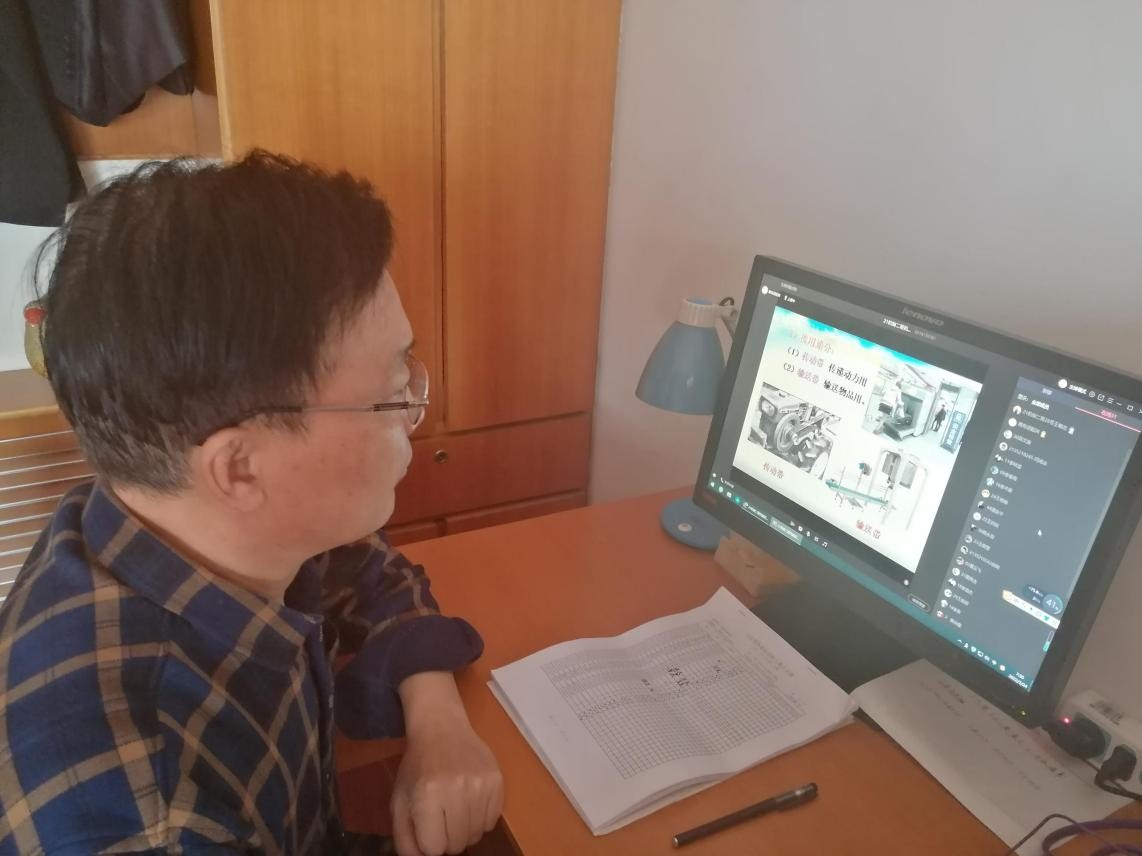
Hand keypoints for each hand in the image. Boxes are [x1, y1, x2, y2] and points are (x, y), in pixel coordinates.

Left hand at [391, 672, 503, 855]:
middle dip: (447, 838)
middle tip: (441, 817)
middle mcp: (457, 790)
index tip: (426, 825)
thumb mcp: (399, 801)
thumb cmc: (417, 766)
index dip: (428, 841)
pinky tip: (470, 800)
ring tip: (455, 808)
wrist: (442, 728)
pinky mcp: (497, 781)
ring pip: (476, 835)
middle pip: (457, 845)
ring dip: (464, 830)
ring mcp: (481, 785)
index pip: (433, 849)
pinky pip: (492, 821)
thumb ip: (405, 839)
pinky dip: (481, 819)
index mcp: (427, 796)